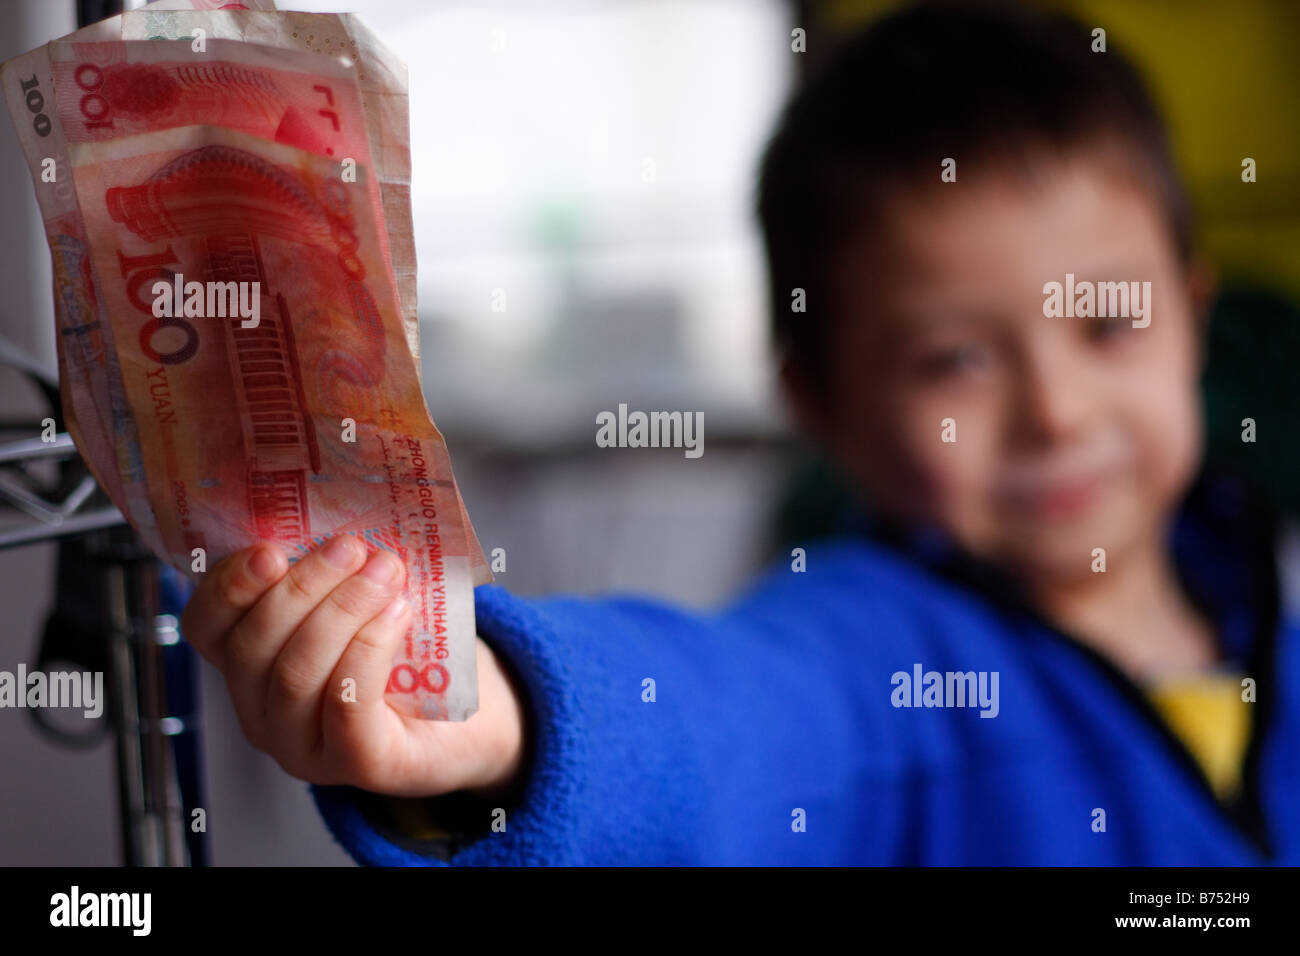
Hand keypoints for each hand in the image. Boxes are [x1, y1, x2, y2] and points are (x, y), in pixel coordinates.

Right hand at [180, 536, 525, 798]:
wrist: (470, 716)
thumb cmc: (408, 651)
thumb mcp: (359, 600)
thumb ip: (335, 567)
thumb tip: (334, 506)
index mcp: (249, 667)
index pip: (205, 627)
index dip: (227, 586)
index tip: (269, 548)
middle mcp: (262, 714)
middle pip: (253, 648)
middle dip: (302, 588)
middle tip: (352, 547)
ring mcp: (305, 748)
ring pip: (296, 674)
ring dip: (342, 610)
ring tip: (385, 572)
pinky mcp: (361, 765)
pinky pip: (347, 706)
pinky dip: (370, 650)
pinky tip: (397, 614)